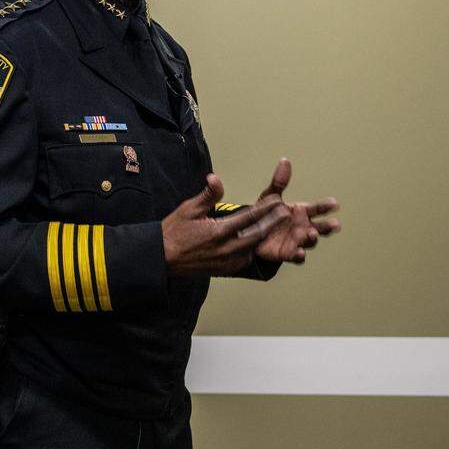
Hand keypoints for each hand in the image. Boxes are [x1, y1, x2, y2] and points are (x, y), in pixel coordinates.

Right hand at [163, 174, 289, 275]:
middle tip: (286, 213)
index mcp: (218, 231)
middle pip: (258, 234)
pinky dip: (253, 249)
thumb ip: (208, 195)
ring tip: (275, 226)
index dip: (266, 208)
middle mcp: (227, 248)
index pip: (249, 217)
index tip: (278, 200)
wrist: (161, 258)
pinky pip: (246, 258)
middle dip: (274, 222)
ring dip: (265, 237)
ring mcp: (227, 261)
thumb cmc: (173, 231)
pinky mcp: (225, 269)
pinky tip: (256, 241)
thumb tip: (216, 178)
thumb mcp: (188, 209)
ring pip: (254, 248)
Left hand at [253, 158, 340, 263]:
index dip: (326, 206)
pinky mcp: (288, 253)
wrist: (252, 232)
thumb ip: (279, 182)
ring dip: (313, 238)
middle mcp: (304, 227)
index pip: (317, 209)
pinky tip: (300, 252)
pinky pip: (296, 256)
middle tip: (335, 224)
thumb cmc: (266, 213)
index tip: (335, 203)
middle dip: (328, 226)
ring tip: (312, 234)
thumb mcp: (271, 196)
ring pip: (310, 241)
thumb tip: (285, 160)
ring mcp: (298, 241)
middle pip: (321, 227)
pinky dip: (299, 255)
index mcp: (302, 213)